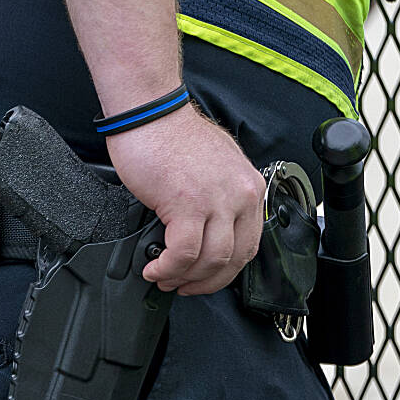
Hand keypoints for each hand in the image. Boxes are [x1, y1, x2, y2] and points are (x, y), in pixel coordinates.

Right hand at [105, 104, 264, 295]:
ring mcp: (216, 201)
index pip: (249, 244)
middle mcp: (240, 195)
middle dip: (205, 282)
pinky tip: (154, 268)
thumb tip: (203, 228)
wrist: (149, 113)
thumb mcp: (212, 167)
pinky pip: (183, 253)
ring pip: (210, 261)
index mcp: (249, 187)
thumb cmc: (171, 134)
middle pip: (232, 259)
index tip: (203, 276)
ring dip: (184, 278)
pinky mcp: (188, 205)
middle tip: (182, 285)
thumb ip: (217, 197)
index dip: (224, 270)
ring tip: (163, 277)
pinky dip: (168, 268)